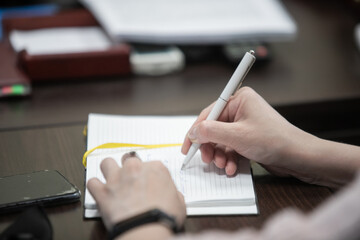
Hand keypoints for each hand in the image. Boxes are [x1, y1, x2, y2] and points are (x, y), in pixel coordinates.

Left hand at [87, 153, 185, 231]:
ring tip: (112, 179)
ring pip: (107, 163)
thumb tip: (171, 195)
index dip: (149, 175)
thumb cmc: (163, 216)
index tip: (149, 183)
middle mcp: (135, 168)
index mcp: (155, 168)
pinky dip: (95, 187)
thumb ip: (174, 193)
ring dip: (109, 170)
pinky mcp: (103, 192)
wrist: (146, 229)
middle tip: (131, 181)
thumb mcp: (179, 203)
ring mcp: (117, 178)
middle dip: (129, 169)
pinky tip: (99, 192)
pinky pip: (92, 182)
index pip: (151, 164)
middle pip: (129, 159)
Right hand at [181, 87, 320, 180]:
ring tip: (223, 165)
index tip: (188, 146)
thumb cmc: (274, 140)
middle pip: (214, 128)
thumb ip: (211, 132)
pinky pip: (230, 147)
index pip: (209, 113)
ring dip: (219, 155)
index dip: (196, 131)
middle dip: (210, 146)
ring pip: (221, 140)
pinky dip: (228, 158)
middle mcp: (241, 109)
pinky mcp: (248, 138)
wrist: (298, 157)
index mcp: (239, 99)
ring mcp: (244, 124)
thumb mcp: (237, 136)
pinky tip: (231, 167)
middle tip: (207, 159)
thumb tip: (193, 132)